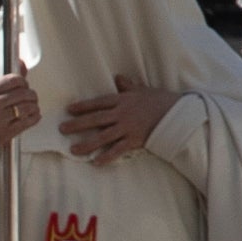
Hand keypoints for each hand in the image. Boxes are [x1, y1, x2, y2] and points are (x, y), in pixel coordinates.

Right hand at [0, 71, 41, 179]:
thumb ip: (6, 82)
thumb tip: (22, 62)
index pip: (14, 79)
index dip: (24, 82)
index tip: (24, 86)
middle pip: (24, 93)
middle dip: (32, 96)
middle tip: (32, 99)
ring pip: (28, 107)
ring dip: (35, 107)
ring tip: (33, 108)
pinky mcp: (4, 133)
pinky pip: (28, 121)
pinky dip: (35, 117)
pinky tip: (33, 116)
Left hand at [63, 75, 178, 165]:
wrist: (178, 115)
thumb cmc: (161, 101)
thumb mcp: (144, 90)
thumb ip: (128, 86)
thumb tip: (118, 78)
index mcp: (124, 100)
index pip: (99, 102)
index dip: (83, 106)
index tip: (69, 109)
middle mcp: (123, 114)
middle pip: (96, 119)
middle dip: (77, 124)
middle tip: (62, 129)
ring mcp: (128, 128)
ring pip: (102, 137)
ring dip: (86, 144)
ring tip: (73, 150)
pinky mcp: (134, 140)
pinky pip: (117, 150)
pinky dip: (106, 157)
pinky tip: (95, 162)